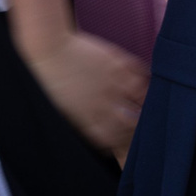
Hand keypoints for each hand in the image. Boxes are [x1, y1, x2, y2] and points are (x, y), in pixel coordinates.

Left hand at [18, 26, 146, 154]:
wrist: (48, 49)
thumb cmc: (48, 80)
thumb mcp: (62, 109)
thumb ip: (82, 120)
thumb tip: (93, 129)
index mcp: (89, 117)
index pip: (113, 138)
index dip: (121, 144)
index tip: (124, 146)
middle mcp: (105, 101)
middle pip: (132, 121)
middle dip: (138, 127)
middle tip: (140, 128)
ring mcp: (114, 81)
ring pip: (142, 98)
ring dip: (145, 103)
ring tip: (147, 106)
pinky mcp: (118, 61)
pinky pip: (140, 72)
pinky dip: (145, 79)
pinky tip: (144, 82)